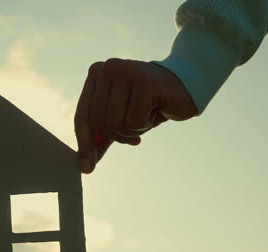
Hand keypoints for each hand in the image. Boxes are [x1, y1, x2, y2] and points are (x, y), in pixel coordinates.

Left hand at [74, 59, 197, 173]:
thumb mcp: (120, 121)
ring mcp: (126, 71)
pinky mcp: (144, 81)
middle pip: (98, 123)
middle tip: (135, 131)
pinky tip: (156, 111)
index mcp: (96, 73)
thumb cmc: (150, 104)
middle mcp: (108, 68)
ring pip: (114, 123)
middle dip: (117, 136)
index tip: (87, 168)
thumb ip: (100, 138)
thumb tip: (85, 166)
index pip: (82, 117)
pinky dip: (145, 125)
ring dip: (132, 130)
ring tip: (146, 116)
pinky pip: (134, 121)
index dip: (85, 144)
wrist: (185, 88)